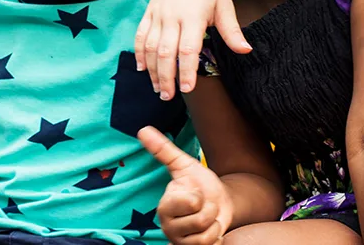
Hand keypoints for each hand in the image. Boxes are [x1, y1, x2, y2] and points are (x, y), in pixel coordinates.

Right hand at [135, 0, 248, 99]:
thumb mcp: (225, 5)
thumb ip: (232, 31)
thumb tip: (246, 51)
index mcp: (194, 16)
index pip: (188, 50)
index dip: (186, 71)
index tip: (187, 90)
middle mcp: (173, 16)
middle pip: (165, 52)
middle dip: (166, 77)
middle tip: (168, 97)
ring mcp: (158, 13)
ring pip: (149, 46)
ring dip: (152, 70)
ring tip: (158, 88)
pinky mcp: (150, 10)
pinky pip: (140, 35)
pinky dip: (139, 53)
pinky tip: (142, 68)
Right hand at [139, 126, 232, 244]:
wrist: (221, 203)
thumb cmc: (200, 184)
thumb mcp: (184, 166)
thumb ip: (163, 150)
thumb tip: (143, 129)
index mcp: (164, 207)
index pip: (190, 203)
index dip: (198, 197)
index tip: (194, 193)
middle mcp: (168, 227)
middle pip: (200, 220)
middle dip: (209, 209)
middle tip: (202, 205)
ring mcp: (180, 241)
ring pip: (206, 234)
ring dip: (214, 223)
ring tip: (207, 216)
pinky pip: (210, 244)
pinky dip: (216, 235)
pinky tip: (211, 229)